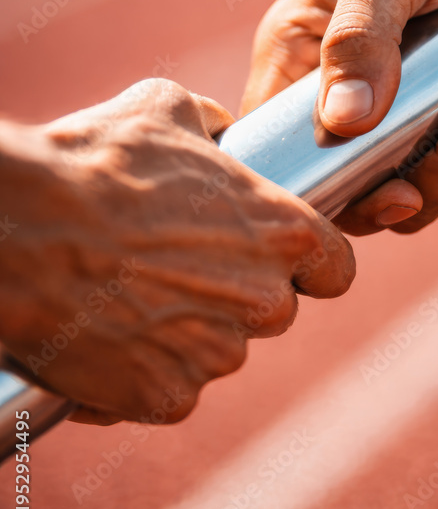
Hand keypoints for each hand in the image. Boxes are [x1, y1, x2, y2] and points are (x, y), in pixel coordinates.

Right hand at [0, 80, 353, 423]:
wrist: (22, 230)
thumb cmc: (97, 164)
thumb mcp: (166, 110)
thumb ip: (213, 124)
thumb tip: (221, 131)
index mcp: (284, 234)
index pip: (335, 270)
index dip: (310, 265)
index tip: (278, 260)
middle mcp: (265, 303)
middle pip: (272, 311)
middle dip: (235, 296)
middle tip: (176, 267)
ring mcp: (217, 357)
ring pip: (218, 351)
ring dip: (186, 333)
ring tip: (129, 295)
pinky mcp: (167, 398)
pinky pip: (169, 389)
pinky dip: (143, 371)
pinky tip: (106, 335)